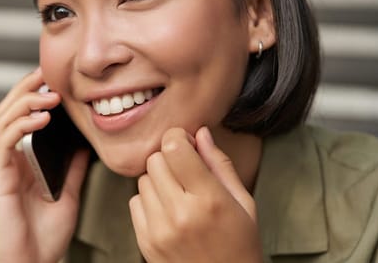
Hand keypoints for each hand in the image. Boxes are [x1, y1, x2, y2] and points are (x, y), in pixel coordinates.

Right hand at [0, 68, 89, 262]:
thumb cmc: (44, 238)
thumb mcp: (68, 195)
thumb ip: (72, 168)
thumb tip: (85, 144)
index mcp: (22, 161)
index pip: (22, 116)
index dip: (33, 94)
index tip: (54, 79)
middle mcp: (8, 160)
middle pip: (7, 111)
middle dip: (25, 88)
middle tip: (46, 74)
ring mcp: (1, 168)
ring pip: (2, 120)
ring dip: (24, 102)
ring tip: (49, 95)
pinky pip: (4, 143)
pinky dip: (20, 125)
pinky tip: (40, 119)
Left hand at [129, 126, 261, 261]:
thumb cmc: (240, 245)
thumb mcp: (243, 202)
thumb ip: (220, 164)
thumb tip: (201, 133)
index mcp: (209, 200)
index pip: (174, 147)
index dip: (179, 138)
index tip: (188, 145)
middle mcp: (180, 214)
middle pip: (155, 160)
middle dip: (170, 158)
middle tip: (186, 171)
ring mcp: (159, 229)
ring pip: (143, 179)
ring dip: (159, 180)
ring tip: (180, 195)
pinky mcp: (145, 241)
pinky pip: (134, 201)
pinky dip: (149, 201)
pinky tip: (169, 211)